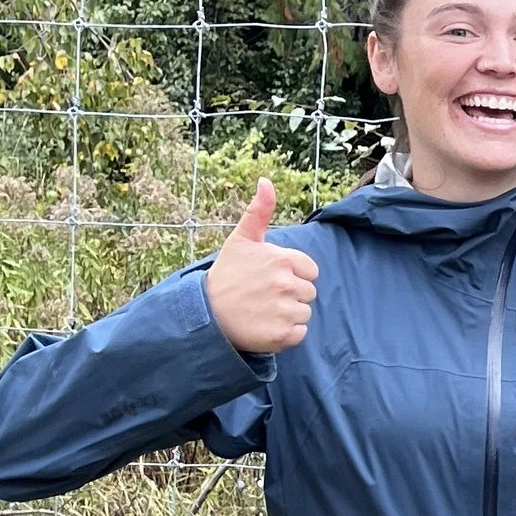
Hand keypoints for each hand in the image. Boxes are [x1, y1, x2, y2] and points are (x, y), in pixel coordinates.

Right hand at [205, 183, 317, 355]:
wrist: (205, 313)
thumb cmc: (226, 275)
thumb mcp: (241, 239)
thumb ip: (259, 211)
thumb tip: (266, 181)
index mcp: (282, 259)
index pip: (310, 270)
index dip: (293, 274)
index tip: (270, 278)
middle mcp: (286, 284)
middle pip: (309, 292)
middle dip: (291, 294)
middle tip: (263, 295)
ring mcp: (285, 310)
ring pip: (304, 313)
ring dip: (288, 314)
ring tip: (262, 310)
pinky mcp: (283, 335)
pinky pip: (300, 333)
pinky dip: (286, 333)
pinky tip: (265, 325)